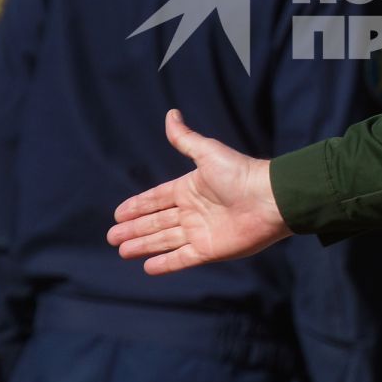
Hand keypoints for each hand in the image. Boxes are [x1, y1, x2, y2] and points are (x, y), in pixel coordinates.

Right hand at [109, 109, 291, 274]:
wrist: (269, 199)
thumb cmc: (240, 173)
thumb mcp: (208, 152)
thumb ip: (185, 139)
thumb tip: (171, 114)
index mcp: (190, 188)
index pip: (157, 198)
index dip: (138, 206)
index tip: (118, 213)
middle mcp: (192, 211)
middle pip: (156, 222)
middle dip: (134, 229)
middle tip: (112, 236)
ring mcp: (200, 232)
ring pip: (164, 240)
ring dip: (143, 245)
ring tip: (122, 251)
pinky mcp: (209, 250)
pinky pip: (181, 259)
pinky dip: (165, 264)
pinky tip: (147, 268)